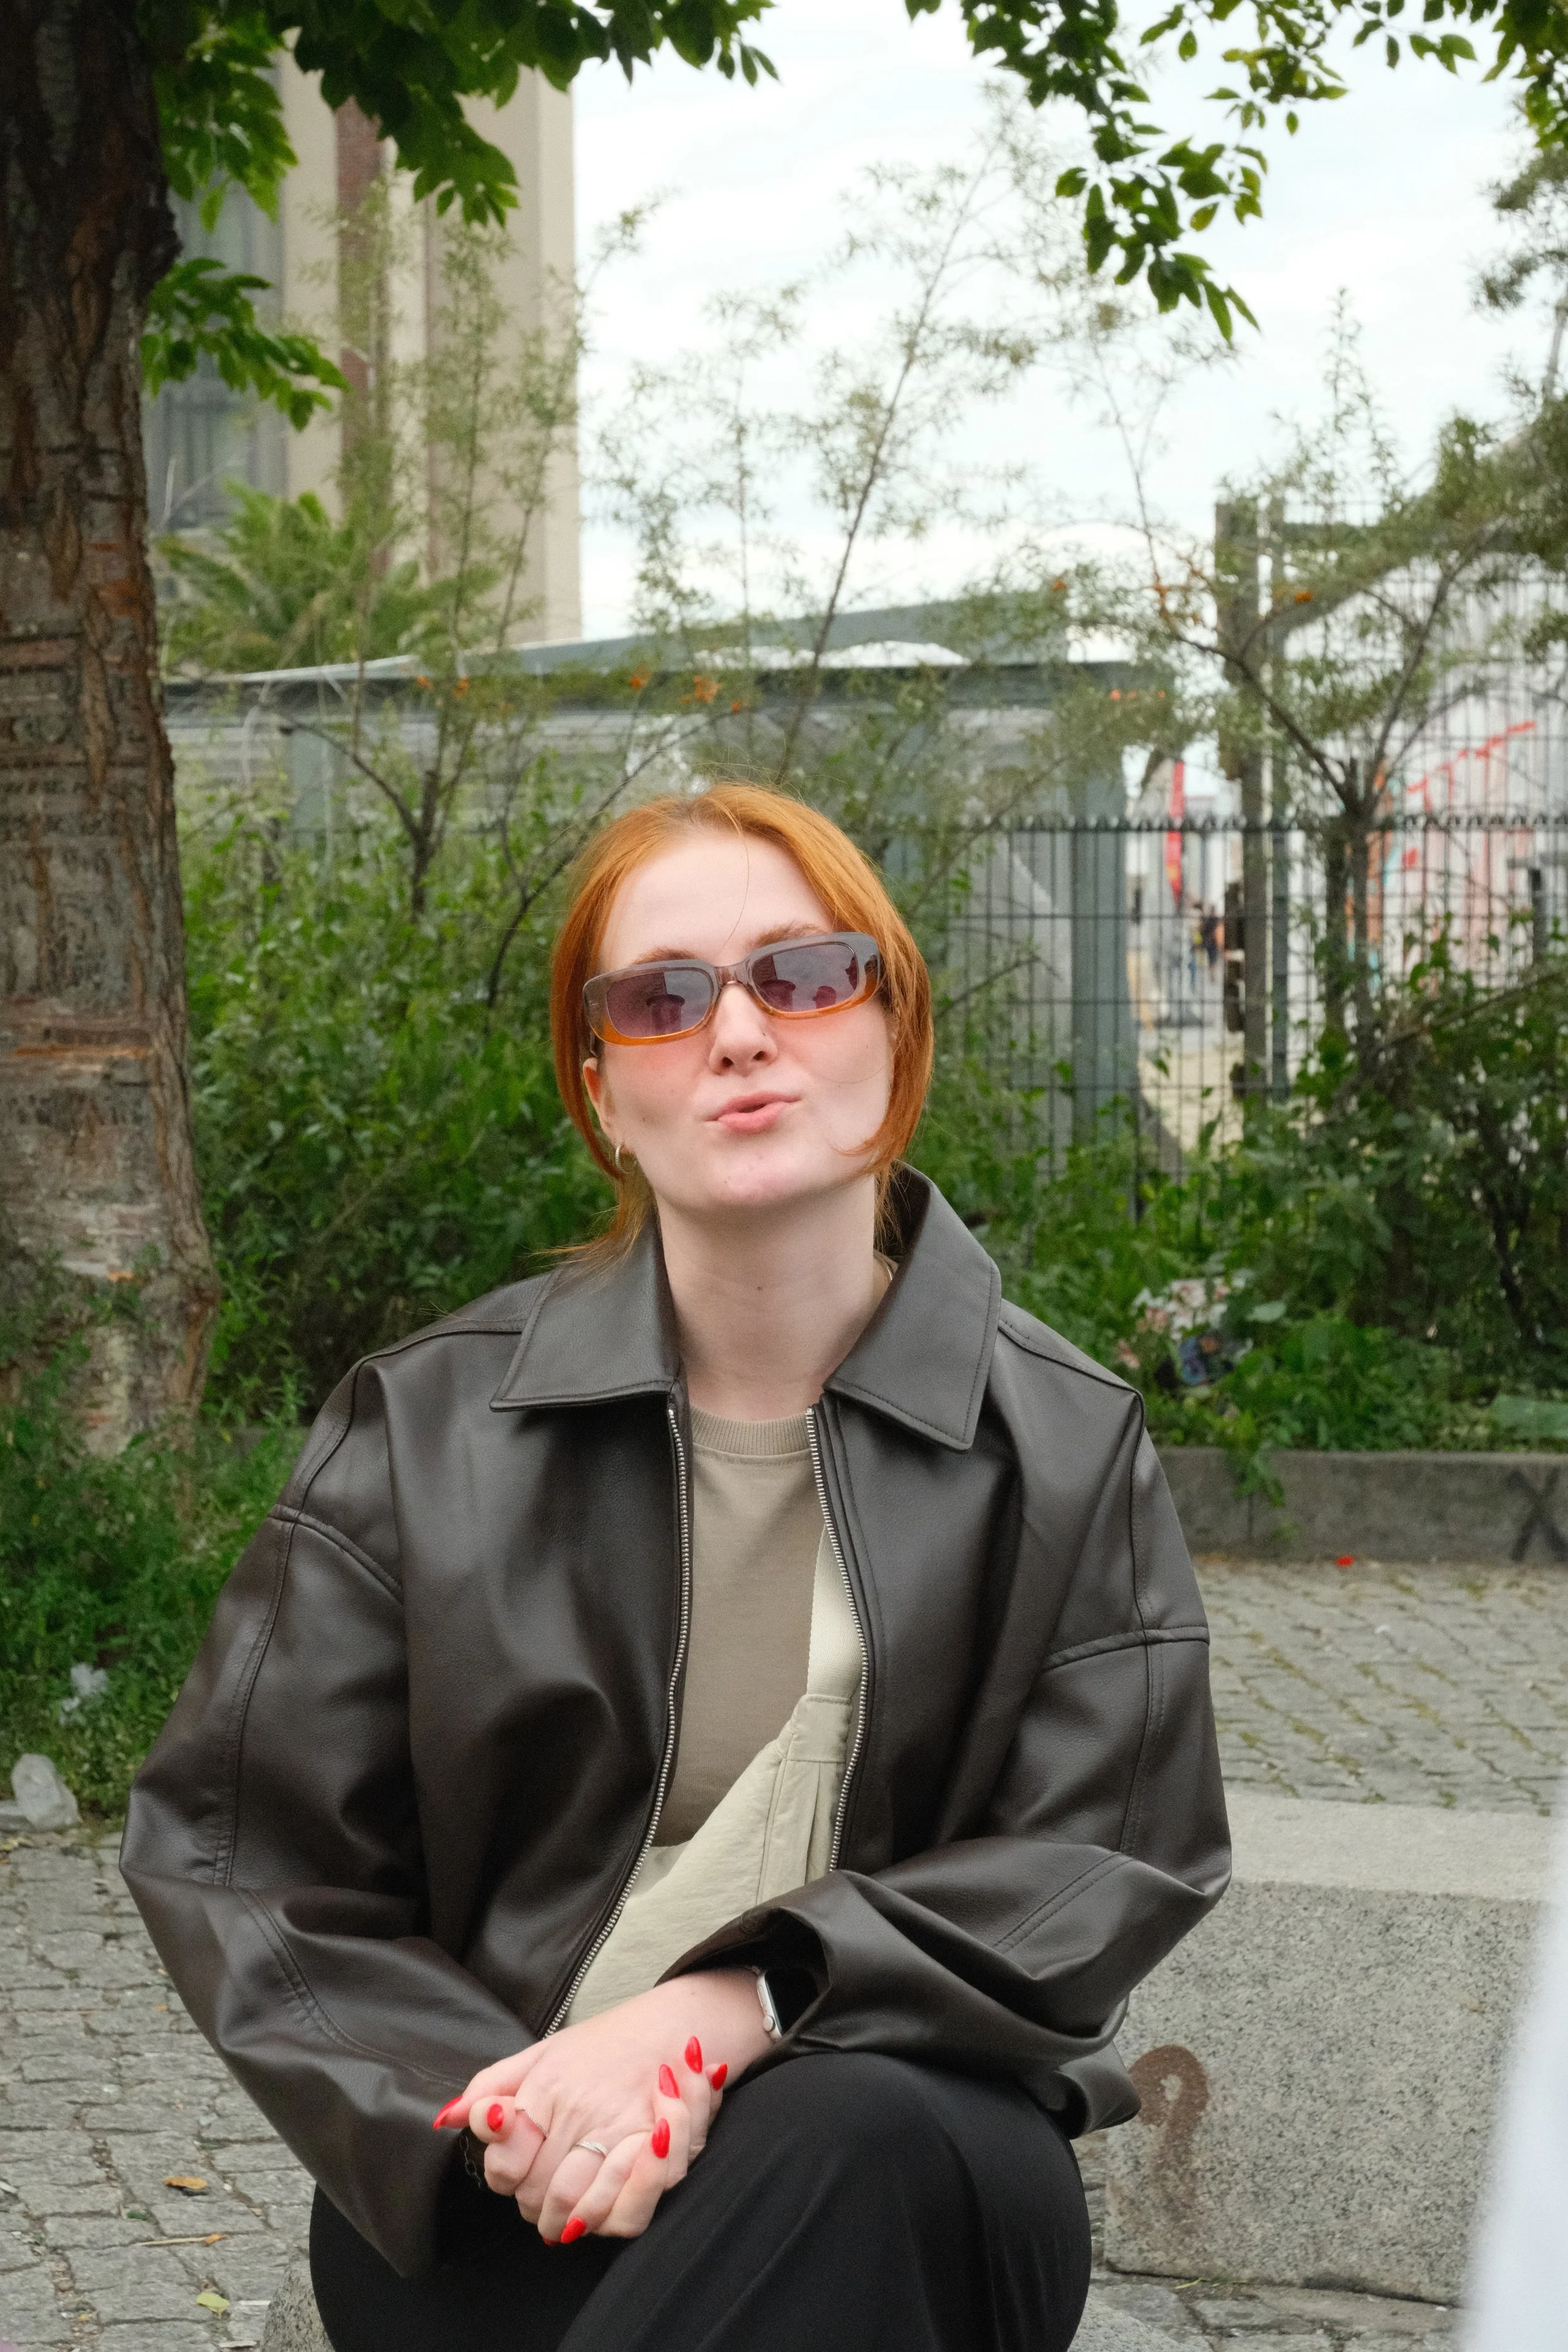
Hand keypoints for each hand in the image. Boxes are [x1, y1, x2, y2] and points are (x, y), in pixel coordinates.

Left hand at [434, 1969, 771, 2240]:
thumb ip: (491, 2084)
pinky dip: (605, 2219)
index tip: (516, 2163)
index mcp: (548, 2088)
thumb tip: (447, 2118)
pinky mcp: (660, 2151)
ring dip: (565, 2217)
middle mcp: (582, 2112)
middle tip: (543, 2187)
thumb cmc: (602, 2044)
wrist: (672, 2023)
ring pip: (574, 2211)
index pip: (506, 2167)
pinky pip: (625, 2214)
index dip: (507, 2174)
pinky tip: (595, 2210)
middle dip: (535, 2201)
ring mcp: (622, 2132)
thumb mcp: (540, 2054)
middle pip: (536, 2198)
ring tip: (565, 2205)